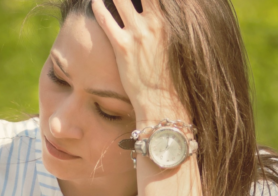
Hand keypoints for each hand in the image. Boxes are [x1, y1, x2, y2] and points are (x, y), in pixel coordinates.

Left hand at [90, 0, 186, 121]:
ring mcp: (138, 33)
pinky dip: (98, 6)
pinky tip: (95, 1)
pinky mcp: (122, 46)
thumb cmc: (177, 79)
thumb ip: (172, 27)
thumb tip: (167, 20)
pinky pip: (105, 18)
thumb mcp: (182, 46)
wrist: (164, 104)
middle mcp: (156, 22)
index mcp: (173, 21)